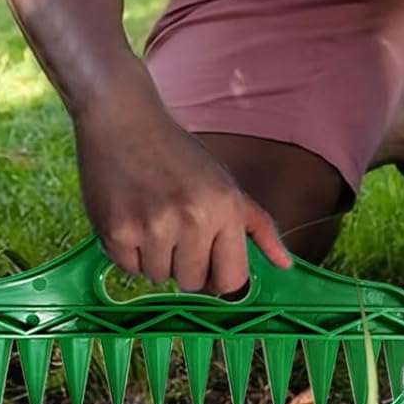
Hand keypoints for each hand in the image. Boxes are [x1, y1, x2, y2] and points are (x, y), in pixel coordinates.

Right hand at [75, 97, 288, 293]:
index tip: (208, 265)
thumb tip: (285, 265)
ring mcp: (153, 227)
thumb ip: (259, 227)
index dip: (219, 279)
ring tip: (152, 220)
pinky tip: (131, 219)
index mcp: (226, 208)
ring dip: (156, 258)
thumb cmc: (178, 154)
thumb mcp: (226, 184)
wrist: (124, 121)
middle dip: (185, 265)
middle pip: (193, 283)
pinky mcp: (117, 232)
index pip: (231, 280)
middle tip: (175, 231)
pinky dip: (130, 252)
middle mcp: (193, 219)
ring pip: (159, 278)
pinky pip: (130, 269)